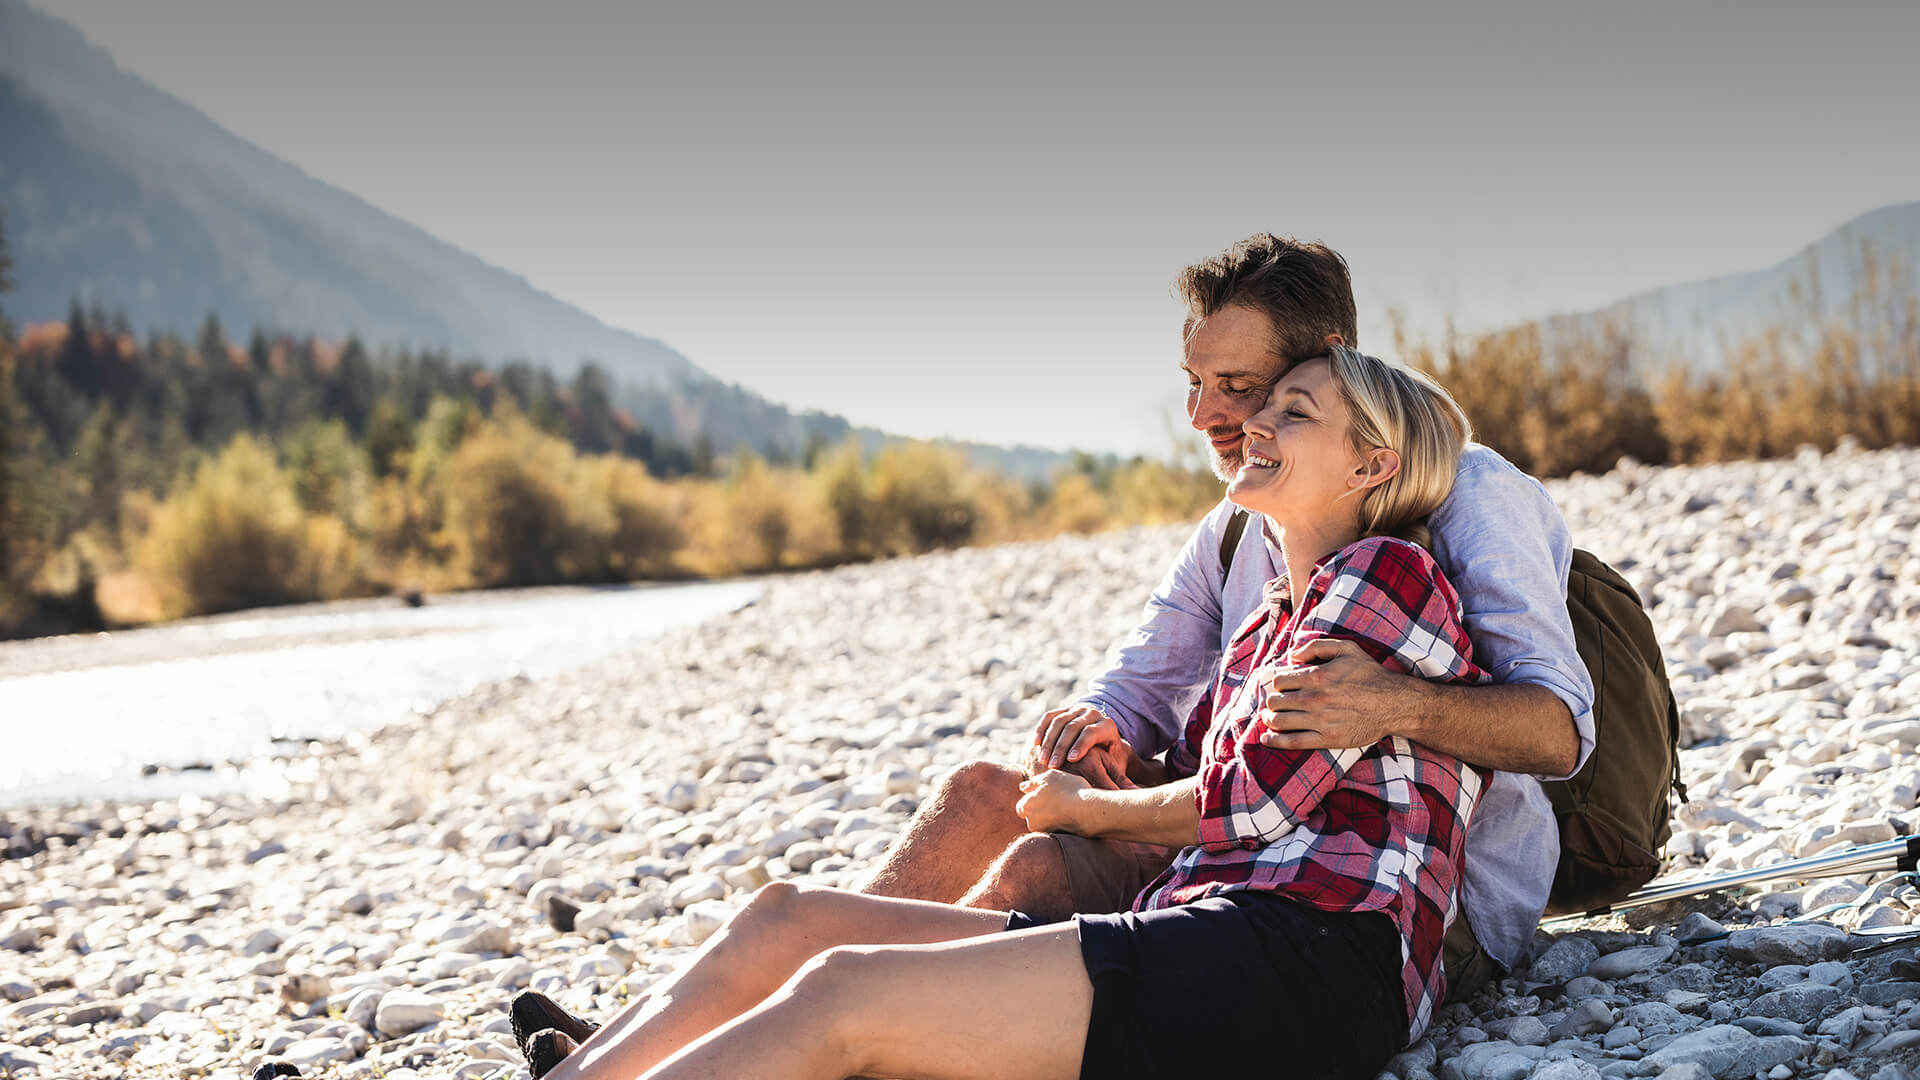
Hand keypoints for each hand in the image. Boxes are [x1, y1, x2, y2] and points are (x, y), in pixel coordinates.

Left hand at [1015, 769, 1092, 833]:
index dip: (1033, 798)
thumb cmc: (1067, 790)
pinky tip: (1070, 816)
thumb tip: (1023, 787)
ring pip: (1044, 824)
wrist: (1088, 811)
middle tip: (1056, 800)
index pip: (1022, 805)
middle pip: (1032, 816)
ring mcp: (1044, 833)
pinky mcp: (1058, 840)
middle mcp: (1031, 823)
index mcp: (1025, 807)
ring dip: (1051, 817)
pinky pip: (1055, 831)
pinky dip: (1060, 825)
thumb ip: (1033, 782)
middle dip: (1040, 810)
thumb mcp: (1049, 777)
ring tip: (1066, 807)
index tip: (1046, 794)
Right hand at [1028, 705, 1136, 789]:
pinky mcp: (1062, 711)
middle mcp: (1091, 714)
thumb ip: (1122, 780)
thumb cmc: (1106, 761)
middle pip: (1072, 726)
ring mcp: (1075, 710)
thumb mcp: (1116, 767)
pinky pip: (1048, 717)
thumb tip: (1136, 794)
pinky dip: (1040, 730)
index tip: (1071, 760)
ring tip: (1041, 760)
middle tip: (1052, 766)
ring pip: (1058, 721)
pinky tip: (1034, 744)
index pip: (1092, 732)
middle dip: (1060, 747)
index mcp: (1107, 726)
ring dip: (1048, 741)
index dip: (1081, 745)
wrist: (1097, 741)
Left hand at [1256, 638, 1427, 750]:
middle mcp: (1315, 699)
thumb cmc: (1371, 675)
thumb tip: (1293, 655)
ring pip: (1279, 721)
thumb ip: (1317, 646)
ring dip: (1269, 719)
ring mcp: (1320, 721)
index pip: (1279, 681)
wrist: (1395, 704)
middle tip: (1273, 702)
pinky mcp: (1327, 739)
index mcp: (1317, 676)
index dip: (1276, 683)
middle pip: (1275, 701)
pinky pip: (1293, 742)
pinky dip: (1275, 741)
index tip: (1279, 686)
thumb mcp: (1347, 649)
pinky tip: (1266, 739)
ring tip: (1269, 718)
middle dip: (1271, 701)